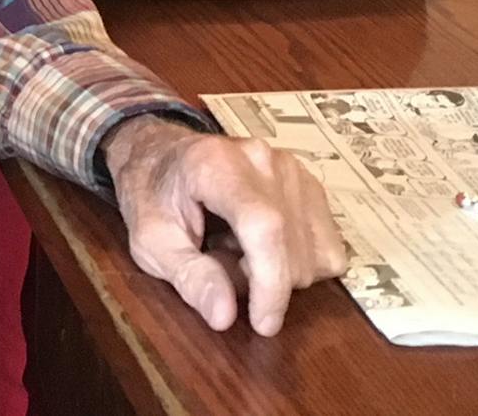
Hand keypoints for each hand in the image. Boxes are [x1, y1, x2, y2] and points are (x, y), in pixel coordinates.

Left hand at [102, 119, 346, 336]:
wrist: (161, 153)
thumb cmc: (151, 195)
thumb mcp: (150, 242)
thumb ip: (188, 277)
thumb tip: (225, 316)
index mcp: (217, 165)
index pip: (264, 227)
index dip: (270, 283)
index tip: (262, 324)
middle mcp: (263, 160)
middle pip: (291, 247)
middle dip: (262, 282)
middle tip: (218, 264)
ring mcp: (292, 169)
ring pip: (314, 253)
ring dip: (279, 272)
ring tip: (235, 250)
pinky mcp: (308, 184)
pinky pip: (326, 247)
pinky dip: (298, 262)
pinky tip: (259, 246)